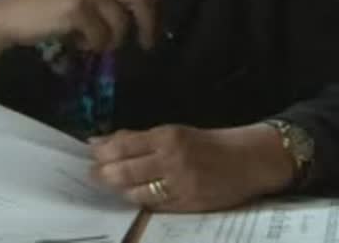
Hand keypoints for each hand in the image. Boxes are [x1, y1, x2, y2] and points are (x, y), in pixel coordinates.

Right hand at [0, 0, 159, 51]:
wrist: (15, 14)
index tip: (151, 12)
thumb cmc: (53, 5)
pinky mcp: (75, 9)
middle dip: (147, 24)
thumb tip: (149, 12)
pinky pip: (101, 36)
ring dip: (112, 40)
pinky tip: (78, 41)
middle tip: (145, 44)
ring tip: (95, 41)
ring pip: (121, 23)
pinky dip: (93, 45)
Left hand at [89, 123, 295, 211]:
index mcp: (168, 137)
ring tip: (111, 185)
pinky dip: (140, 201)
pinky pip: (155, 206)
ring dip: (119, 190)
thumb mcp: (175, 132)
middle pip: (124, 170)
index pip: (124, 145)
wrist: (248, 160)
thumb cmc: (208, 143)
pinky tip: (133, 196)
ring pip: (136, 192)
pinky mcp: (188, 204)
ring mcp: (180, 185)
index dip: (102, 151)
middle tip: (92, 174)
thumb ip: (140, 139)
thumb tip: (104, 141)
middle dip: (103, 173)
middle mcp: (172, 160)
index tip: (90, 152)